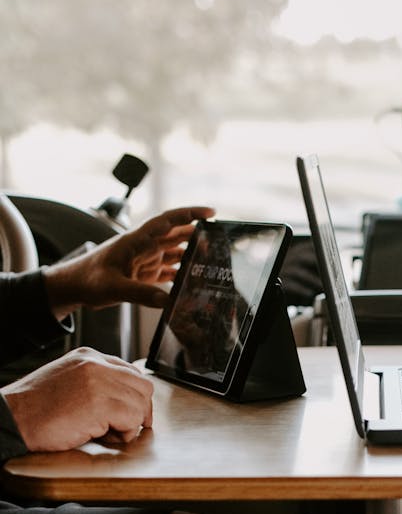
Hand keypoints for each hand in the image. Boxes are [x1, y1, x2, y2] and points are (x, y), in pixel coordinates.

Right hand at [2, 347, 154, 450]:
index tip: (127, 414)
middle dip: (138, 410)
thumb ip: (95, 383)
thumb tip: (123, 399)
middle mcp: (96, 364)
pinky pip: (133, 420)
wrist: (12, 419)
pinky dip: (124, 434)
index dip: (133, 396)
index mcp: (88, 357)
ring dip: (129, 424)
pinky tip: (102, 436)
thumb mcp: (68, 382)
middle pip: (143, 386)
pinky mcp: (100, 403)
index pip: (131, 372)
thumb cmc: (34, 409)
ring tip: (105, 432)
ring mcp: (99, 382)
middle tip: (121, 427)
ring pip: (141, 403)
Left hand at [43, 206, 214, 318]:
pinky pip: (167, 270)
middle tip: (218, 237)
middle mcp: (143, 247)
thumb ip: (141, 293)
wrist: (71, 287)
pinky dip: (180, 273)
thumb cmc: (87, 280)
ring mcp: (143, 260)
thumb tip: (168, 301)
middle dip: (196, 233)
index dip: (189, 214)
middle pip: (175, 234)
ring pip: (173, 252)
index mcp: (136, 241)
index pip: (167, 222)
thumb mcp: (113, 287)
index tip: (209, 212)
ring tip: (210, 259)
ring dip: (190, 253)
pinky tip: (191, 279)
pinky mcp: (142, 274)